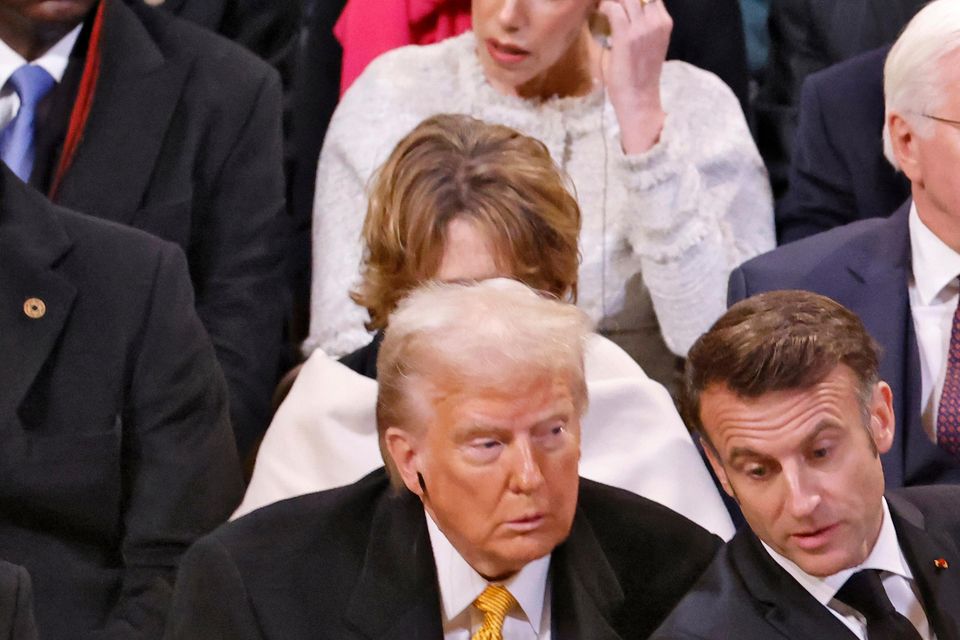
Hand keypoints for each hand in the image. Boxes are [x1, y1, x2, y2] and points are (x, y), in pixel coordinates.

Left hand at [597, 0, 671, 153]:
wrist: (639, 98)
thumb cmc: (640, 75)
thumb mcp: (649, 44)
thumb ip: (642, 25)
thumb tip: (624, 11)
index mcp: (664, 22)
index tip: (621, 4)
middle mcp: (656, 21)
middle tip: (610, 5)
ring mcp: (642, 28)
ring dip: (612, 1)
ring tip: (605, 8)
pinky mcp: (626, 36)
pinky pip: (613, 9)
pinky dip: (605, 8)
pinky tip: (600, 14)